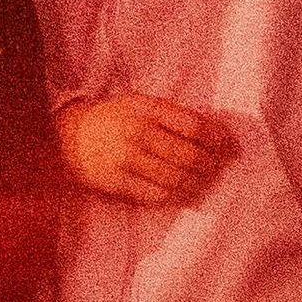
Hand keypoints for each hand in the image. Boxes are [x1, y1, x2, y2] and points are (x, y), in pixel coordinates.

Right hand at [60, 94, 237, 204]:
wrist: (70, 137)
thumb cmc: (114, 119)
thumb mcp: (141, 104)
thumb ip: (175, 116)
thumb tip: (218, 133)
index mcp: (146, 108)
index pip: (193, 126)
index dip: (219, 139)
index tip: (231, 147)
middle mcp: (137, 132)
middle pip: (189, 155)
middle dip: (212, 165)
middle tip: (221, 168)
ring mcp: (127, 159)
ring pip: (176, 179)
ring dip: (198, 184)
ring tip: (206, 182)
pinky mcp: (118, 182)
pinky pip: (157, 195)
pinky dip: (178, 197)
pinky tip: (186, 193)